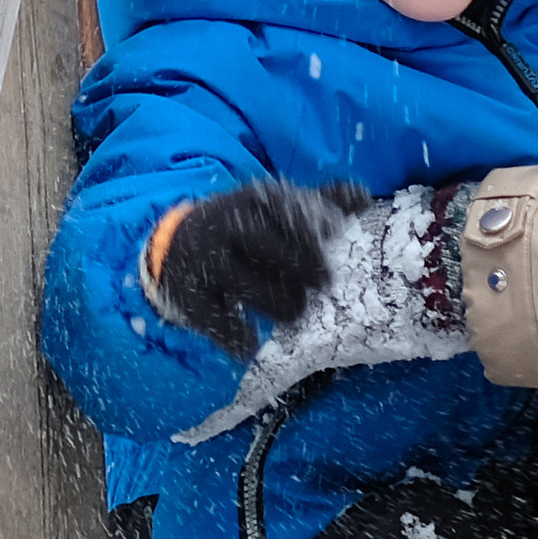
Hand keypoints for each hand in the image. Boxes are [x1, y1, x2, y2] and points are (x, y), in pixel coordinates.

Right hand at [142, 181, 360, 358]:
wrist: (173, 244)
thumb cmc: (244, 227)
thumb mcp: (274, 209)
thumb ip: (320, 202)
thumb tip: (364, 195)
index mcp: (252, 203)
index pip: (292, 212)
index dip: (317, 230)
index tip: (335, 239)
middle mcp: (227, 228)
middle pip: (276, 251)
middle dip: (308, 271)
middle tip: (327, 284)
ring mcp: (207, 263)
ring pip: (254, 290)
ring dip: (284, 308)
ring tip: (296, 313)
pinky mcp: (190, 297)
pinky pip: (221, 324)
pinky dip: (239, 340)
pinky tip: (251, 343)